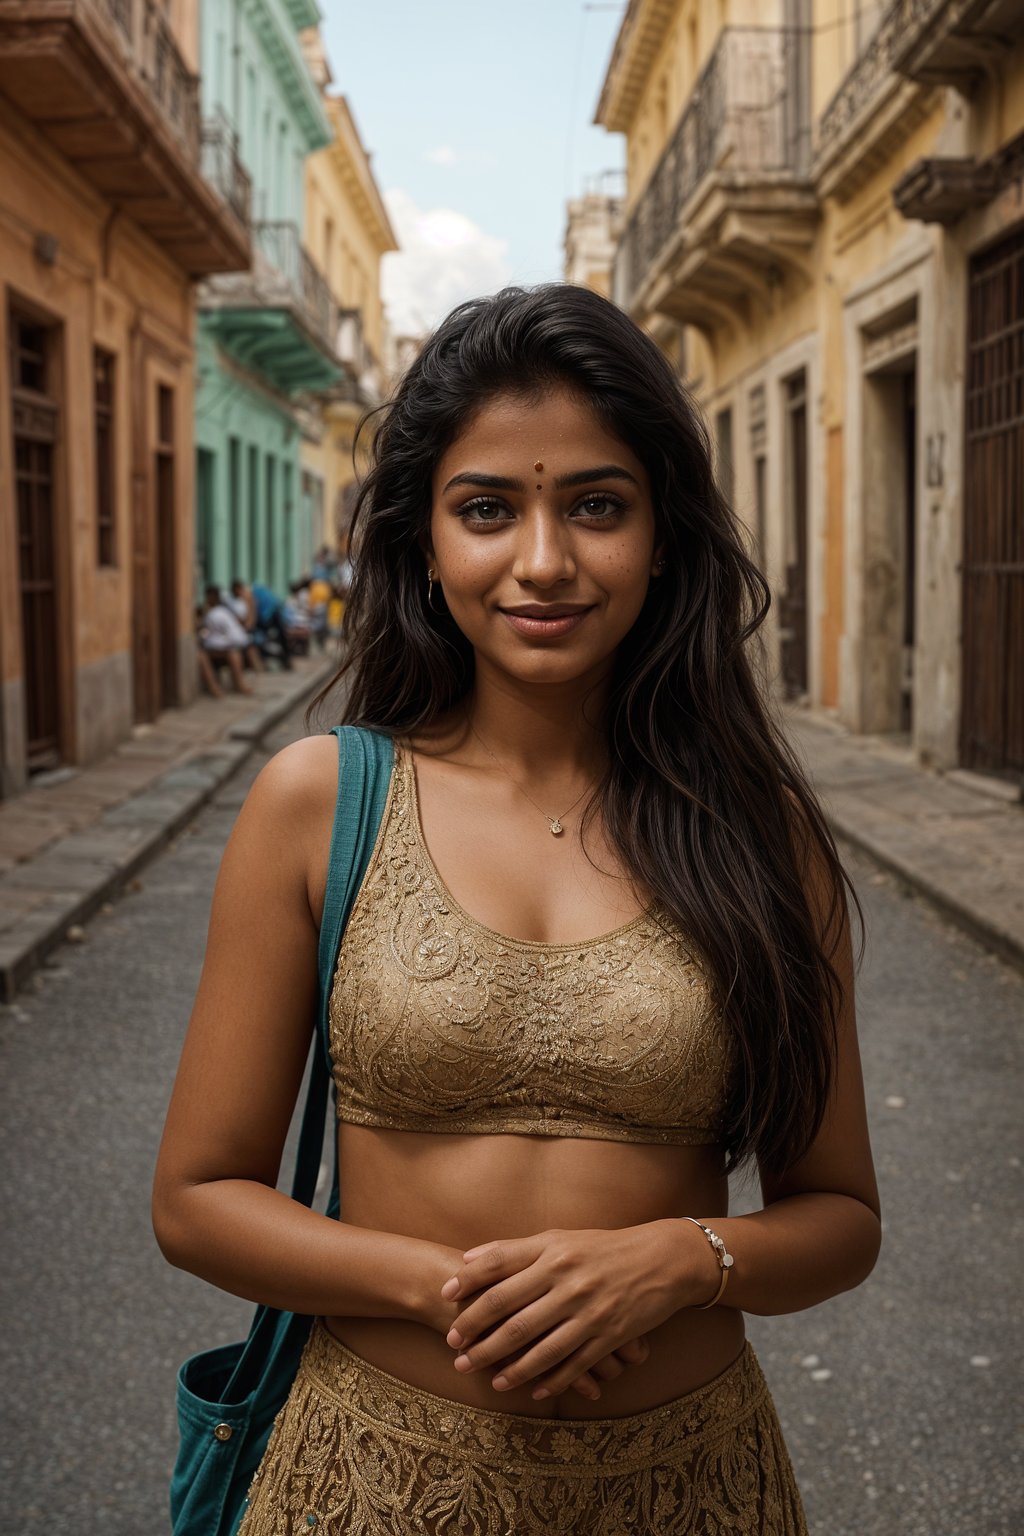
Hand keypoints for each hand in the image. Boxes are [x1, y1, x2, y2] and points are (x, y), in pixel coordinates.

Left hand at [420, 1240, 649, 1401]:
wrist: (661, 1260)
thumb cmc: (603, 1248)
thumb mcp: (560, 1238)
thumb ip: (515, 1250)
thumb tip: (468, 1259)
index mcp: (553, 1252)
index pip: (499, 1265)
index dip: (469, 1282)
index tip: (444, 1296)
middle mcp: (566, 1281)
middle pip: (511, 1313)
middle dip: (478, 1335)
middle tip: (455, 1352)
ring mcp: (587, 1311)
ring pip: (538, 1346)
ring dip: (508, 1366)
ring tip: (486, 1378)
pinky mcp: (608, 1336)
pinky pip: (573, 1364)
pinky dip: (550, 1379)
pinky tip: (531, 1391)